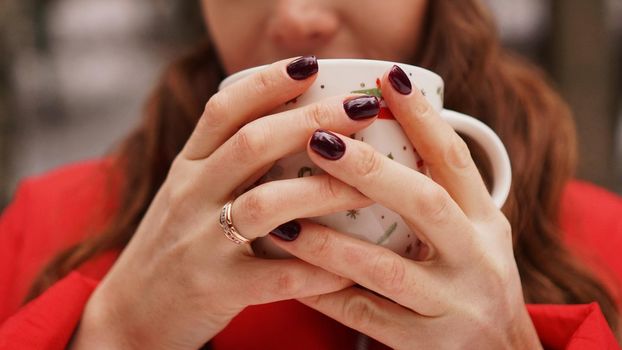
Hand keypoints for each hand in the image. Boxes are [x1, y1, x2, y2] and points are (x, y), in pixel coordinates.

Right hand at [70, 56, 379, 349]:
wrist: (129, 316)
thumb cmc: (174, 248)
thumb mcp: (187, 194)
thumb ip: (225, 163)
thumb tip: (295, 130)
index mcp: (187, 168)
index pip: (223, 111)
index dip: (267, 83)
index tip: (310, 66)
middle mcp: (190, 197)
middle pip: (252, 144)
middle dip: (311, 122)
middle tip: (361, 108)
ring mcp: (201, 243)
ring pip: (266, 204)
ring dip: (324, 192)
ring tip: (368, 186)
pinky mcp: (216, 289)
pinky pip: (278, 276)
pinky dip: (319, 269)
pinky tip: (349, 268)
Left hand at [270, 66, 541, 348]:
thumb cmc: (473, 283)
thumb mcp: (475, 235)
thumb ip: (442, 194)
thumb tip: (390, 133)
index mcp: (486, 223)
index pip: (455, 160)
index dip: (422, 117)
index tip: (386, 78)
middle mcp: (476, 259)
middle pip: (425, 203)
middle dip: (370, 171)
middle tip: (320, 141)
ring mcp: (452, 305)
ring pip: (386, 269)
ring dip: (331, 244)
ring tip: (285, 219)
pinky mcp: (426, 345)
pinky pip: (365, 317)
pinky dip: (326, 295)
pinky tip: (292, 276)